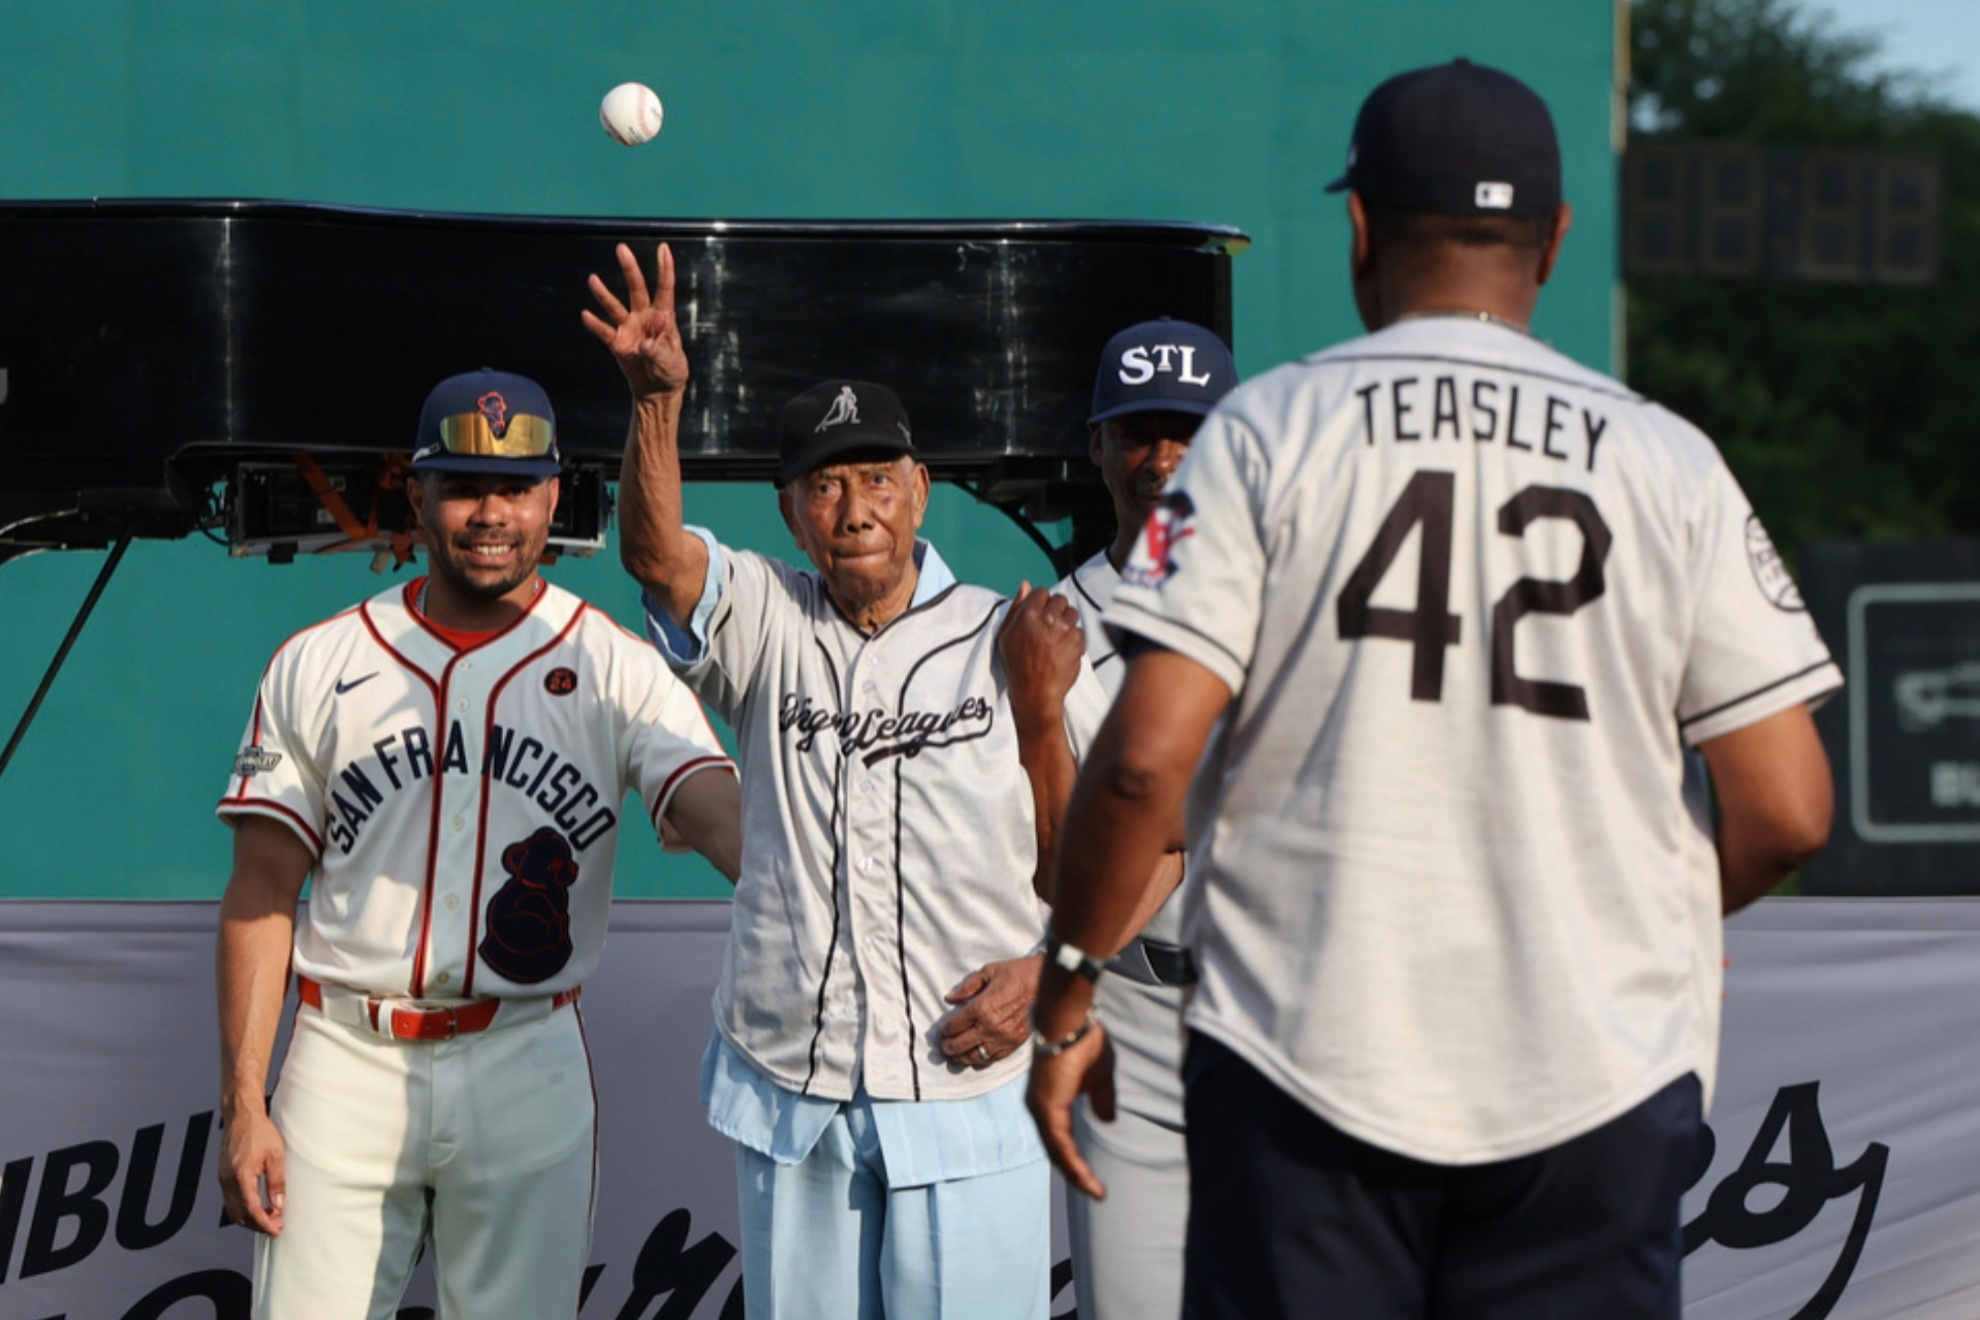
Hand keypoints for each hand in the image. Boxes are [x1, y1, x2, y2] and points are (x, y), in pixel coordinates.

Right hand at [217, 1107, 286, 1234]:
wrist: (242, 1117)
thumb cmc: (259, 1132)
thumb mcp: (276, 1156)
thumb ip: (277, 1182)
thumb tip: (278, 1205)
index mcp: (240, 1177)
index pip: (251, 1210)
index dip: (264, 1224)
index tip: (276, 1230)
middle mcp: (227, 1181)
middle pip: (240, 1215)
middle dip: (258, 1225)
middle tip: (276, 1226)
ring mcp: (223, 1179)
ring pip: (233, 1210)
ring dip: (250, 1218)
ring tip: (270, 1217)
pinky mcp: (223, 1176)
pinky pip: (230, 1200)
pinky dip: (243, 1208)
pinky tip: (258, 1205)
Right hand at [582, 242, 688, 398]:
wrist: (657, 391)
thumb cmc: (671, 373)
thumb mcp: (671, 364)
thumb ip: (659, 353)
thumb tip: (644, 344)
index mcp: (664, 317)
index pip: (665, 288)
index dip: (665, 268)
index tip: (663, 247)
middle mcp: (644, 317)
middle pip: (637, 288)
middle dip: (630, 269)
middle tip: (622, 249)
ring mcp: (629, 328)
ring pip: (615, 307)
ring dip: (604, 295)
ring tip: (592, 279)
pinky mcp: (617, 343)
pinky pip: (604, 331)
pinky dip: (595, 325)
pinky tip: (586, 315)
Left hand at [939, 954, 1041, 1066]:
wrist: (1047, 983)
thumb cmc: (1018, 973)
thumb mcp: (989, 971)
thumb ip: (968, 986)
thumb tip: (950, 998)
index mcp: (981, 1008)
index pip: (955, 1026)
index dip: (946, 1030)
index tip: (944, 1030)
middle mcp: (990, 1027)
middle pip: (961, 1045)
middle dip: (949, 1047)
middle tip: (944, 1048)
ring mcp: (1003, 1038)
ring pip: (976, 1056)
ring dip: (963, 1058)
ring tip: (957, 1057)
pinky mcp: (1015, 1044)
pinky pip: (994, 1058)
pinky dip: (983, 1060)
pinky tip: (978, 1058)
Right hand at [997, 584, 1083, 719]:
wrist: (1034, 692)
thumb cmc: (1017, 664)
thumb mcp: (1006, 634)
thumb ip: (1016, 607)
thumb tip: (1025, 584)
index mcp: (1028, 613)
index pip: (1042, 592)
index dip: (1041, 603)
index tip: (1040, 616)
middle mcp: (1048, 617)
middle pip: (1060, 600)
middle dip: (1056, 611)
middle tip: (1049, 629)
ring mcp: (1064, 629)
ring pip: (1073, 614)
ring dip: (1067, 624)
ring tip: (1057, 640)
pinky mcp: (1077, 641)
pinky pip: (1080, 632)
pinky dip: (1074, 640)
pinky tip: (1063, 651)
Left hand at [1026, 1020, 1115, 1198]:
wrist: (1071, 1018)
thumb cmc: (1084, 1041)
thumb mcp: (1100, 1077)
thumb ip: (1101, 1099)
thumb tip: (1106, 1119)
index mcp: (1050, 1101)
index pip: (1061, 1139)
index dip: (1076, 1160)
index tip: (1093, 1179)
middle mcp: (1039, 1107)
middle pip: (1057, 1151)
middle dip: (1075, 1173)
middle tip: (1095, 1191)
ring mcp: (1040, 1108)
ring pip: (1057, 1151)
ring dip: (1075, 1173)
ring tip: (1093, 1190)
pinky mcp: (1046, 1107)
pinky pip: (1060, 1143)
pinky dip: (1072, 1162)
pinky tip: (1084, 1177)